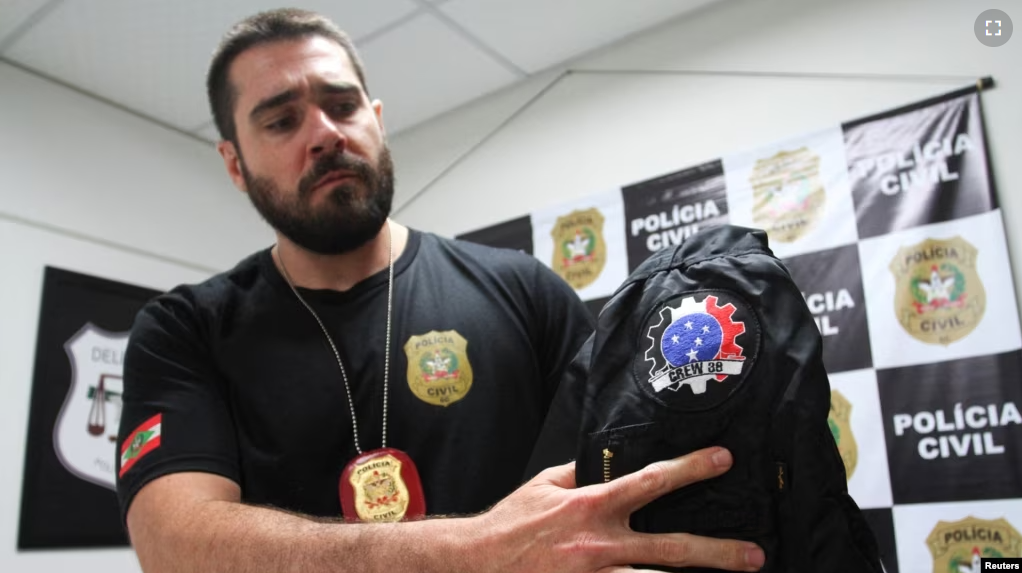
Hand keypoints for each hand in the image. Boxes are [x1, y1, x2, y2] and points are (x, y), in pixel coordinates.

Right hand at [476, 447, 764, 572]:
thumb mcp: (544, 486)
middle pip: (671, 549)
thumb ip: (579, 474)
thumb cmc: (510, 525)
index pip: (650, 482)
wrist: (475, 563)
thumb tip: (605, 460)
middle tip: (755, 555)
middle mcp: (599, 544)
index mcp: (590, 506)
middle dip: (717, 553)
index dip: (690, 469)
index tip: (723, 460)